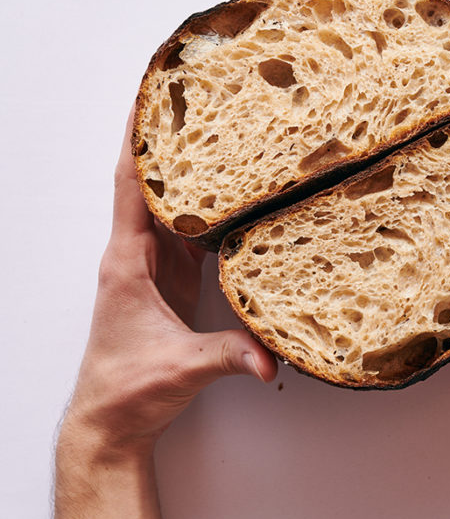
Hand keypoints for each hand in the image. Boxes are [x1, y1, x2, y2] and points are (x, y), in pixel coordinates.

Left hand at [62, 111, 276, 457]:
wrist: (109, 422)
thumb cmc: (126, 390)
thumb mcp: (180, 370)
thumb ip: (228, 358)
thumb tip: (272, 359)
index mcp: (128, 263)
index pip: (131, 186)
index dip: (137, 139)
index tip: (149, 96)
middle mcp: (137, 257)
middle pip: (152, 184)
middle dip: (171, 141)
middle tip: (198, 100)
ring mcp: (153, 268)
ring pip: (171, 207)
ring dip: (190, 173)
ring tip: (218, 134)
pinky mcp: (168, 284)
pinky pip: (187, 234)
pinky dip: (205, 210)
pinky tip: (228, 195)